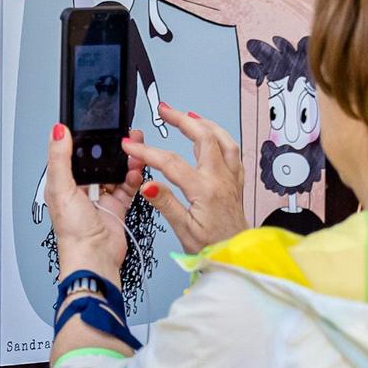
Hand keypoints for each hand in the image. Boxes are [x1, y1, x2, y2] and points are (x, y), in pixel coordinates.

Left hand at [44, 124, 144, 281]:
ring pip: (115, 171)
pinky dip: (133, 178)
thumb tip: (57, 131)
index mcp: (63, 182)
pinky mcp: (117, 206)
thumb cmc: (72, 231)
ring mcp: (100, 197)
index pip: (74, 153)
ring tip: (135, 151)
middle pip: (98, 160)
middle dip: (111, 148)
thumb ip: (60, 158)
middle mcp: (81, 188)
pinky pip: (128, 186)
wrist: (94, 257)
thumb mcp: (61, 188)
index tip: (99, 124)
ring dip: (125, 161)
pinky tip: (135, 172)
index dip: (86, 139)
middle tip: (125, 135)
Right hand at [125, 102, 247, 253]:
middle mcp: (220, 179)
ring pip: (224, 141)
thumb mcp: (183, 229)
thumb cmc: (212, 247)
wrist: (238, 257)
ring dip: (206, 124)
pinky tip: (212, 136)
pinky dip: (221, 138)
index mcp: (205, 190)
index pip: (170, 162)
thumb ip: (165, 203)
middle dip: (182, 120)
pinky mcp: (235, 183)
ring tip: (190, 114)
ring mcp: (230, 179)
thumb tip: (147, 184)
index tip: (129, 145)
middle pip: (204, 138)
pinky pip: (233, 152)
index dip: (147, 151)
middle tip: (164, 110)